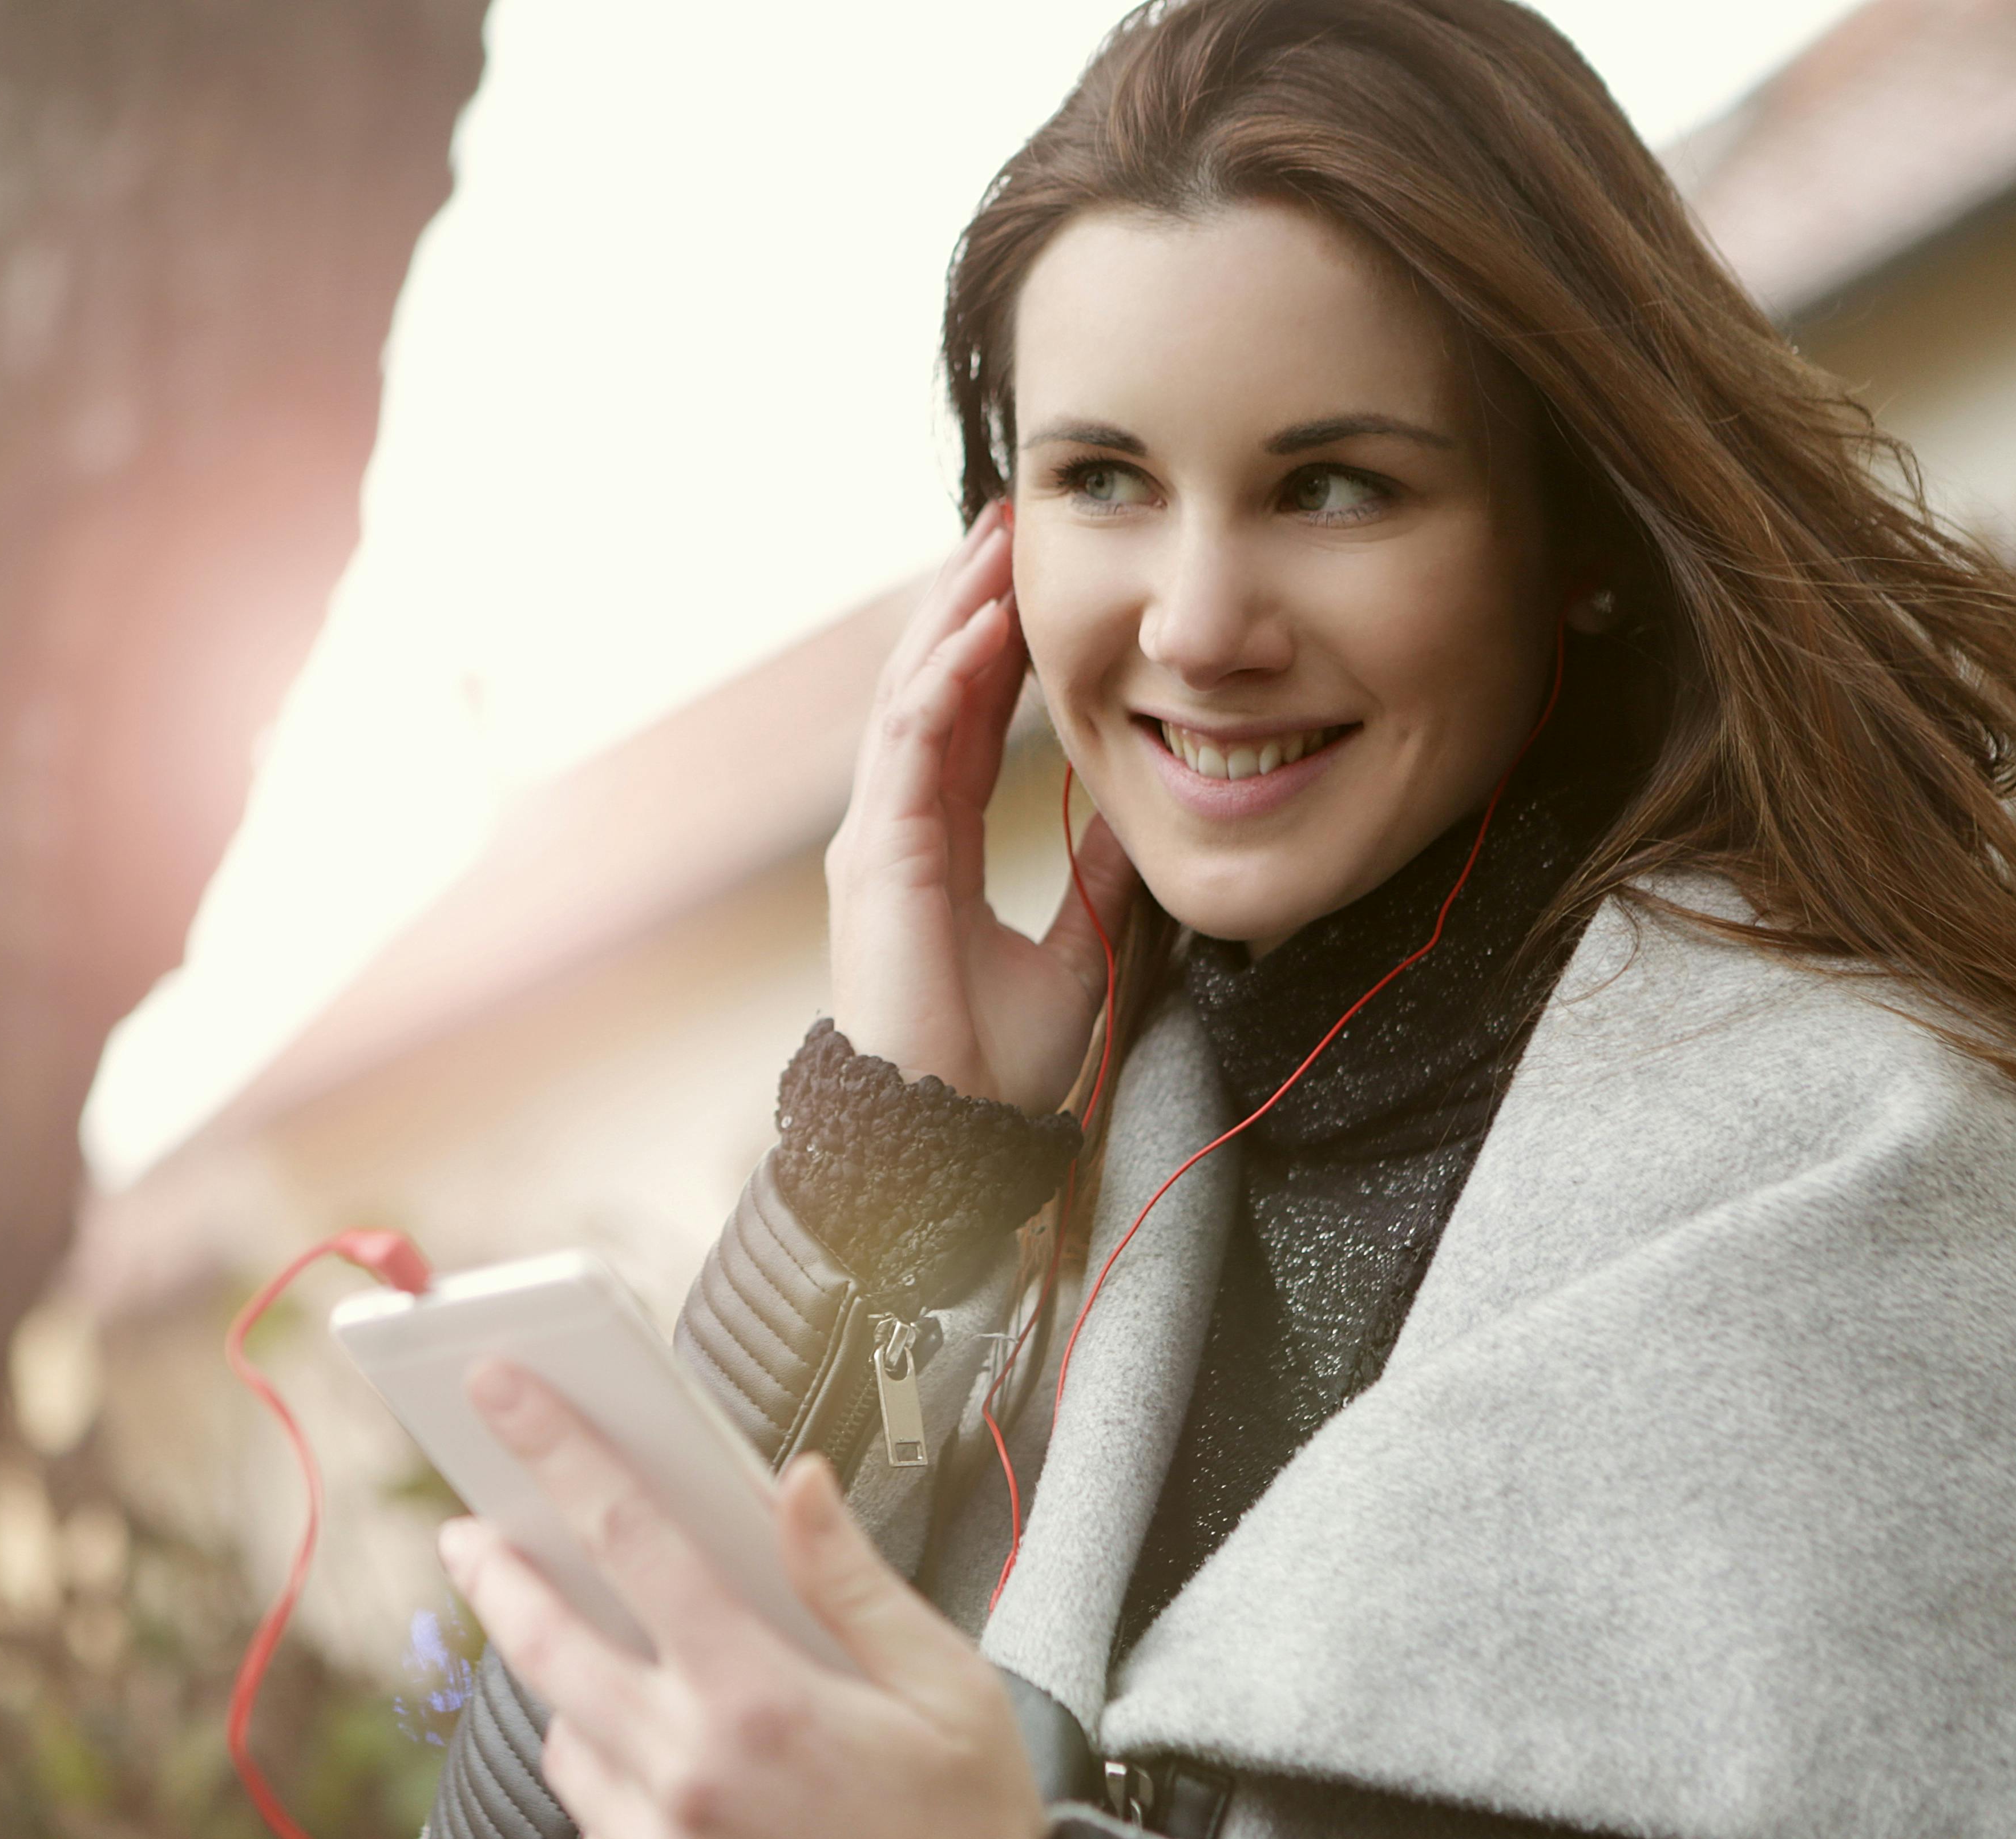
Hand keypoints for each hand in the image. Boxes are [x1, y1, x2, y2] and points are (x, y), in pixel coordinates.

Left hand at [439, 1358, 1045, 1838]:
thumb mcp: (947, 1688)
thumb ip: (852, 1581)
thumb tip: (793, 1483)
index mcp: (762, 1699)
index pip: (631, 1539)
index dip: (560, 1452)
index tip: (504, 1391)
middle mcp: (689, 1780)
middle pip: (547, 1645)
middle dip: (497, 1575)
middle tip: (468, 1536)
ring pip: (564, 1746)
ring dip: (573, 1698)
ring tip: (611, 1676)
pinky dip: (613, 1799)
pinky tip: (669, 1793)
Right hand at [826, 499, 1137, 1109]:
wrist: (945, 1136)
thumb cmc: (990, 1070)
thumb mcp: (1074, 954)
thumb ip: (1096, 884)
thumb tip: (1137, 823)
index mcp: (933, 848)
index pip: (963, 724)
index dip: (995, 652)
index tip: (1031, 586)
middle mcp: (894, 829)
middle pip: (928, 688)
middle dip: (966, 601)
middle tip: (1008, 524)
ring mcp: (877, 837)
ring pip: (912, 694)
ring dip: (954, 614)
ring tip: (994, 543)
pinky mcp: (877, 854)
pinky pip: (911, 741)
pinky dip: (946, 677)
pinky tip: (984, 624)